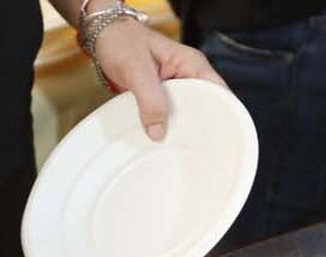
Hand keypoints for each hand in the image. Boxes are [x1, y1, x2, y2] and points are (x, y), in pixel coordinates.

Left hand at [91, 20, 226, 140]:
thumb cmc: (121, 41)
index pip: (219, 93)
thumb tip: (159, 132)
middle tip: (195, 149)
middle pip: (206, 109)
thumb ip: (149, 98)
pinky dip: (166, 127)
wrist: (103, 38)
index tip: (218, 137)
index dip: (223, 115)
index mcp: (192, 65)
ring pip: (187, 115)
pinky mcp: (163, 98)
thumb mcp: (136, 68)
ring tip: (179, 148)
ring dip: (181, 129)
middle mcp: (189, 77)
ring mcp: (176, 89)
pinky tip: (162, 139)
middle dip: (201, 129)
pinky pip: (170, 116)